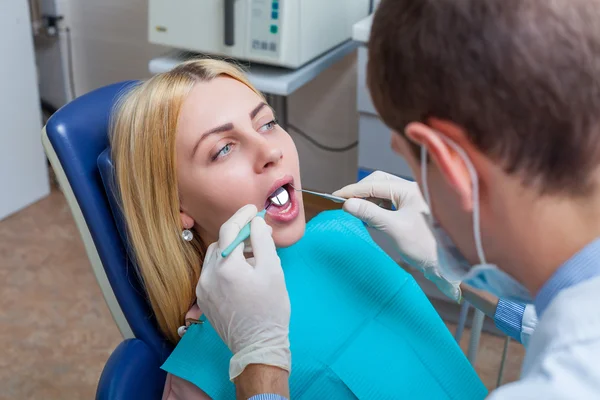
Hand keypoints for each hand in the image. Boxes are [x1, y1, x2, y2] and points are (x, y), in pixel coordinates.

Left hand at [196, 204, 290, 380]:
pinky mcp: (203, 299)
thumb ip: (262, 241)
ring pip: (214, 258)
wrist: (258, 345)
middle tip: (258, 235)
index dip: (241, 216)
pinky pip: (211, 273)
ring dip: (230, 251)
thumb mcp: (273, 270)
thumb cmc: (270, 309)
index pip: (229, 230)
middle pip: (220, 243)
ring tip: (252, 256)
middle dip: (238, 235)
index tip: (253, 209)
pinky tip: (241, 274)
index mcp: (225, 267)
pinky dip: (224, 266)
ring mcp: (202, 289)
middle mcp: (208, 276)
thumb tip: (255, 223)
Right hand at [333, 171, 460, 300]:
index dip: (352, 190)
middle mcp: (411, 189)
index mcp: (409, 188)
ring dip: (368, 198)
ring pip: (383, 191)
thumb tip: (348, 203)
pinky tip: (369, 215)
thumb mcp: (393, 229)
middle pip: (378, 182)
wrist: (448, 264)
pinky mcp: (412, 209)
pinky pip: (389, 201)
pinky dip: (376, 206)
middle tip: (343, 202)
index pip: (373, 183)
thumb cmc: (425, 245)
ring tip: (354, 209)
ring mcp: (412, 198)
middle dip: (360, 191)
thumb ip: (370, 213)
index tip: (335, 197)